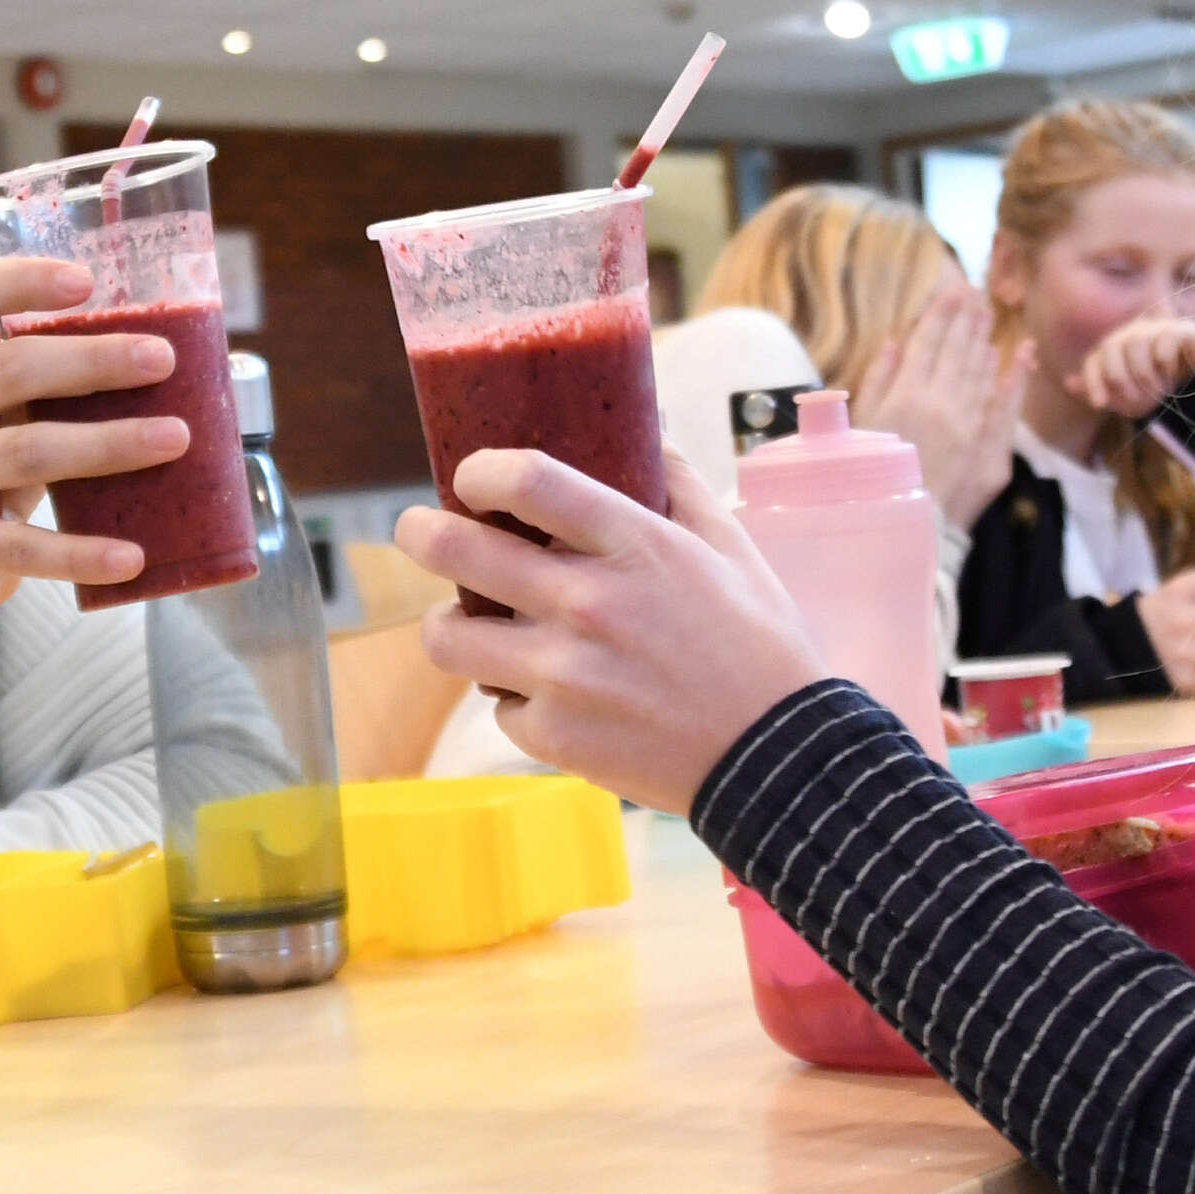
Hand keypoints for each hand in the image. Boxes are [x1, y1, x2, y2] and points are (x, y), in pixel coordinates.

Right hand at [0, 255, 190, 691]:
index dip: (22, 279)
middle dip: (94, 361)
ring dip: (109, 444)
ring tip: (176, 439)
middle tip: (164, 361)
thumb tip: (173, 362)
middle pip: (13, 369)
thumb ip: (56, 379)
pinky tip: (132, 556)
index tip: (87, 281)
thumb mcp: (1, 405)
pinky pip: (21, 546)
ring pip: (27, 450)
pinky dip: (81, 552)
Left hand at [394, 450, 822, 813]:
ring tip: (461, 620)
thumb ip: (678, 486)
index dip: (479, 470)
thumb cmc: (760, 646)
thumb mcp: (731, 549)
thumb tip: (646, 434)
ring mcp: (563, 675)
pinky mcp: (554, 736)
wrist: (777, 759)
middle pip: (457, 551)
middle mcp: (588, 605)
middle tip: (417, 529)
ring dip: (447, 623)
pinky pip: (498, 705)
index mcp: (634, 545)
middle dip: (420, 532)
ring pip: (448, 638)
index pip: (528, 480)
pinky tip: (544, 692)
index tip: (469, 477)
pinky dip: (513, 697)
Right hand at [853, 285, 1029, 529]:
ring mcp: (969, 427)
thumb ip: (878, 382)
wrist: (900, 531)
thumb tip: (895, 344)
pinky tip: (1014, 355)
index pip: (928, 344)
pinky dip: (1011, 377)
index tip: (951, 289)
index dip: (940, 314)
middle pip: (957, 351)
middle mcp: (941, 404)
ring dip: (984, 339)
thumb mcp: (860, 430)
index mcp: (905, 397)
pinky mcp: (987, 450)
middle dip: (966, 317)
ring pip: (980, 371)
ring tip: (987, 313)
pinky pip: (1003, 405)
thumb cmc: (868, 484)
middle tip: (974, 290)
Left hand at [1071, 316, 1194, 420]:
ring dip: (1146, 375)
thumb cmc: (1160, 392)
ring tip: (1160, 389)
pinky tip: (1174, 374)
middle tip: (1138, 401)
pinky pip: (1165, 341)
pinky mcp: (1184, 329)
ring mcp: (1159, 328)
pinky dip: (1167, 364)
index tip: (1100, 405)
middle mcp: (1134, 333)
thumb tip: (1069, 383)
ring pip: (1137, 344)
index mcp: (1117, 347)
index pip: (1095, 359)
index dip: (1093, 382)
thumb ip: (1099, 390)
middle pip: (1112, 346)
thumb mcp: (1127, 399)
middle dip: (1122, 379)